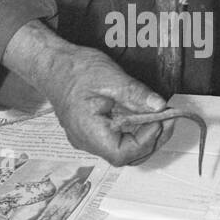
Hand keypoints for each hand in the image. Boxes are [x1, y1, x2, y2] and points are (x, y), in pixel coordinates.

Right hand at [3, 23, 171, 165]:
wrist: (51, 63)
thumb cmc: (74, 69)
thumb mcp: (110, 77)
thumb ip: (135, 94)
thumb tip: (160, 107)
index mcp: (88, 132)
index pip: (122, 153)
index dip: (146, 141)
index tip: (161, 120)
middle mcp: (86, 141)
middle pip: (125, 156)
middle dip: (151, 140)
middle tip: (168, 118)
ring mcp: (88, 138)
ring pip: (122, 149)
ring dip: (144, 136)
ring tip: (159, 116)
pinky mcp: (92, 131)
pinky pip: (116, 139)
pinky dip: (134, 130)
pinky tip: (144, 114)